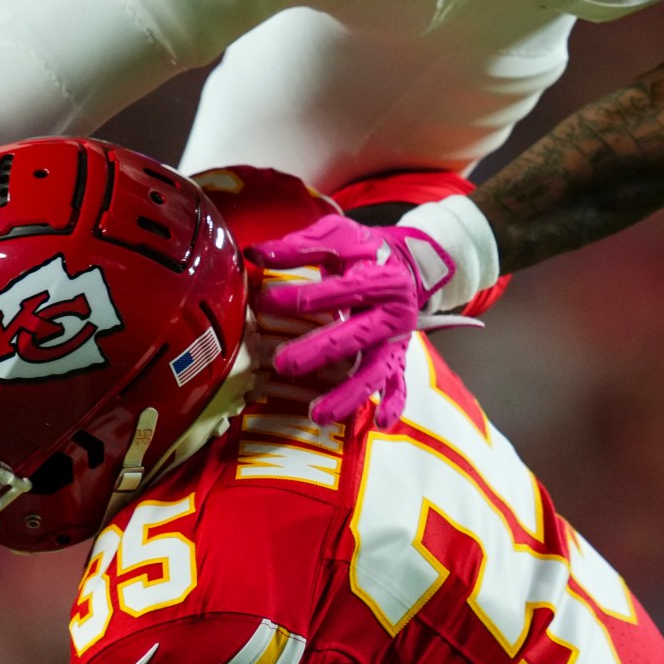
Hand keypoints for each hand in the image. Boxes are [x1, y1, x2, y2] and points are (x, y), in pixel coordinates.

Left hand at [246, 215, 477, 427]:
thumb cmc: (366, 252)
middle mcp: (393, 313)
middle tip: (283, 364)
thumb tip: (255, 253)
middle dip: (319, 352)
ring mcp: (397, 340)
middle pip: (355, 336)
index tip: (266, 301)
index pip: (340, 290)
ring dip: (349, 394)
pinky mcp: (400, 358)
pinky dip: (394, 405)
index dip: (303, 297)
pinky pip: (400, 385)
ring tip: (317, 414)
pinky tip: (379, 425)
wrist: (408, 264)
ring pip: (375, 371)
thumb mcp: (337, 238)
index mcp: (380, 278)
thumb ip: (299, 246)